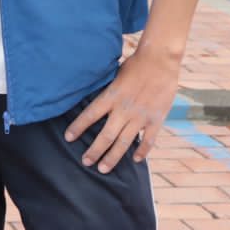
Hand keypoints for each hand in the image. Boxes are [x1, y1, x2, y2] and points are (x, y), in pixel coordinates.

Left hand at [64, 45, 181, 172]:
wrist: (160, 60)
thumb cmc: (136, 63)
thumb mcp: (115, 74)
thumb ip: (108, 90)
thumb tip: (95, 99)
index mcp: (112, 96)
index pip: (90, 115)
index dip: (78, 127)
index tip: (68, 138)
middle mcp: (124, 109)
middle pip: (106, 136)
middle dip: (94, 151)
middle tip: (85, 162)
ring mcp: (140, 116)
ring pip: (124, 143)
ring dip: (112, 157)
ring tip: (103, 168)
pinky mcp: (156, 119)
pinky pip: (148, 141)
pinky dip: (142, 151)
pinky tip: (135, 159)